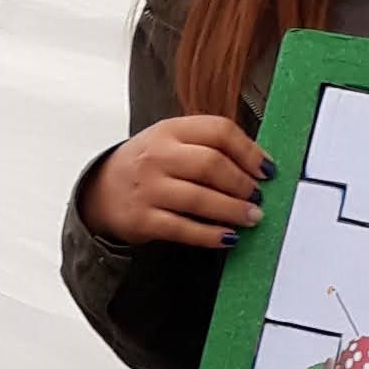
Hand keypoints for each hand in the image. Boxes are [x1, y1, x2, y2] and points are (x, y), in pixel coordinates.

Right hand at [83, 114, 272, 249]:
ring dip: (233, 210)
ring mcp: (149, 188)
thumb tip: (258, 168)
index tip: (267, 170)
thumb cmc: (149, 165)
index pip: (219, 131)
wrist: (101, 191)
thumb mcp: (172, 142)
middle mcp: (158, 156)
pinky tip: (229, 237)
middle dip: (243, 184)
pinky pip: (184, 229)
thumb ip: (209, 146)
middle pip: (211, 164)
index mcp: (170, 130)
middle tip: (259, 197)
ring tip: (252, 217)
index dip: (249, 151)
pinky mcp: (143, 219)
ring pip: (200, 199)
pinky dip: (211, 235)